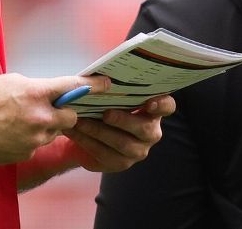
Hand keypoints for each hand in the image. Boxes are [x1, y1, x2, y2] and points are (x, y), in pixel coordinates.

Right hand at [0, 74, 104, 164]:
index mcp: (36, 94)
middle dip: (64, 114)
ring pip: (52, 133)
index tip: (107, 84)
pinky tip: (8, 133)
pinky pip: (35, 146)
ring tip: (16, 121)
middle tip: (49, 109)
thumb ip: (37, 89)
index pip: (73, 88)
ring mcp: (33, 140)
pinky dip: (27, 140)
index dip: (93, 86)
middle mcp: (39, 118)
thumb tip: (51, 95)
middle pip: (69, 118)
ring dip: (43, 128)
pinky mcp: (25, 154)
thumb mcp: (12, 82)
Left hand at [60, 95, 175, 172]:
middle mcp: (150, 132)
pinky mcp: (121, 164)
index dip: (162, 105)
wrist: (88, 132)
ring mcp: (138, 150)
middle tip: (105, 114)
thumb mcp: (109, 94)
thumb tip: (100, 77)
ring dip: (98, 131)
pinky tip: (74, 131)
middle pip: (145, 129)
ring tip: (79, 121)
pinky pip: (105, 154)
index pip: (167, 106)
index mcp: (152, 110)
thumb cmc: (103, 105)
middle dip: (124, 120)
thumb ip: (112, 87)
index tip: (149, 103)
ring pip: (123, 143)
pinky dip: (87, 141)